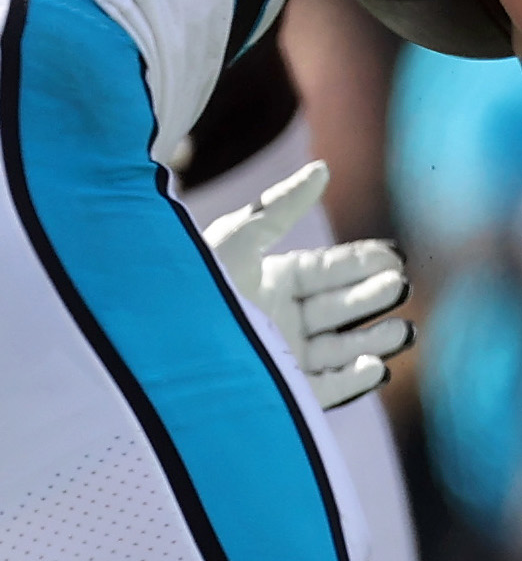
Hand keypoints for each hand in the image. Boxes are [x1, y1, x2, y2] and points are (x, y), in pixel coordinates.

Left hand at [202, 160, 411, 407]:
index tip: (394, 257)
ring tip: (403, 330)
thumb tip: (322, 168)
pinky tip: (375, 365)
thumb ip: (281, 206)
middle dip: (372, 298)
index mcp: (270, 281)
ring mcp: (281, 355)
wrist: (158, 336)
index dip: (361, 264)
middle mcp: (279, 319)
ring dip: (373, 341)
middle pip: (339, 309)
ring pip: (339, 350)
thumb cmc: (194, 281)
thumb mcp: (238, 238)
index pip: (327, 272)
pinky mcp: (279, 391)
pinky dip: (351, 380)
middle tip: (400, 287)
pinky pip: (323, 389)